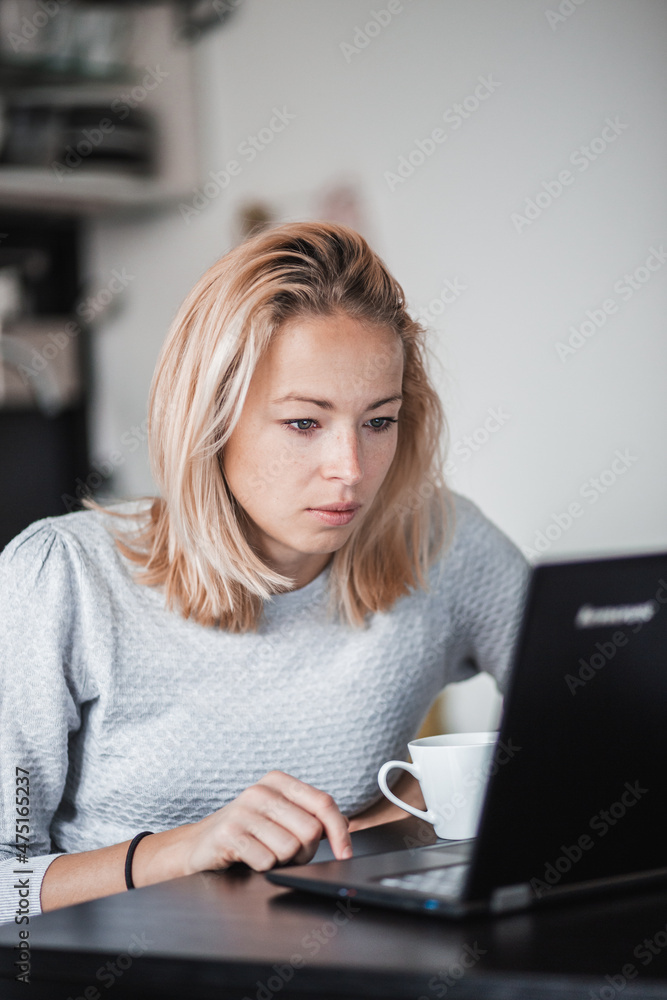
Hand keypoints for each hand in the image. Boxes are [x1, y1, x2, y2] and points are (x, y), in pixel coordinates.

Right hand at [185, 771, 352, 873]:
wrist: (199, 846)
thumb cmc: (246, 833)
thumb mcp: (279, 817)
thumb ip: (309, 816)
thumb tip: (346, 825)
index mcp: (278, 781)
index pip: (324, 803)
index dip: (340, 831)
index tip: (345, 854)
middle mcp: (261, 790)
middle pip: (310, 830)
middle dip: (305, 852)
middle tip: (287, 854)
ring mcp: (243, 810)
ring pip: (290, 849)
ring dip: (283, 862)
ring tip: (264, 853)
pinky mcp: (229, 834)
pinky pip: (267, 861)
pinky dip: (263, 867)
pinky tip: (249, 859)